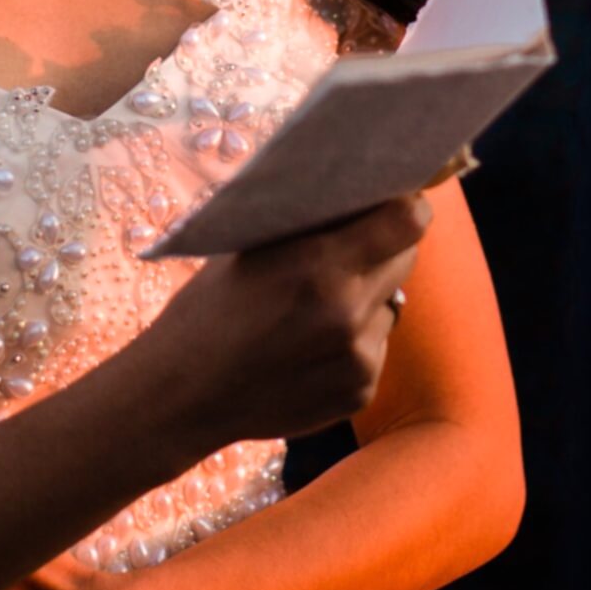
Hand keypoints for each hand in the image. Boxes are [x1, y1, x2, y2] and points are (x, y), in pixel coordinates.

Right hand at [132, 193, 431, 454]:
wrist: (183, 394)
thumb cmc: (208, 310)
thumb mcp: (251, 249)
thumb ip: (310, 227)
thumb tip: (357, 195)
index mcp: (319, 264)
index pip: (406, 221)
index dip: (408, 206)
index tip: (397, 201)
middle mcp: (348, 310)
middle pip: (406, 259)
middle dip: (387, 247)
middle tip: (355, 248)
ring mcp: (358, 357)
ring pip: (391, 306)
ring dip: (369, 299)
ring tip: (319, 308)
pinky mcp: (360, 391)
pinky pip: (376, 348)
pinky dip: (355, 342)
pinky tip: (311, 347)